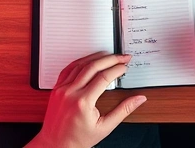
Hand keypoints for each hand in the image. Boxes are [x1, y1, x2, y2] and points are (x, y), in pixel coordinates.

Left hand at [28, 52, 146, 147]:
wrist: (56, 144)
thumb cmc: (78, 139)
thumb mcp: (105, 127)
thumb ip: (123, 110)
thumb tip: (138, 99)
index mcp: (83, 102)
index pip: (103, 77)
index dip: (117, 69)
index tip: (125, 67)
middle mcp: (70, 93)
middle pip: (93, 66)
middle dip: (111, 59)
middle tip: (122, 57)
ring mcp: (61, 89)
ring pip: (80, 64)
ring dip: (96, 57)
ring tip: (109, 56)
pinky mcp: (56, 88)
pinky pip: (68, 68)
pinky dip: (81, 61)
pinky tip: (89, 60)